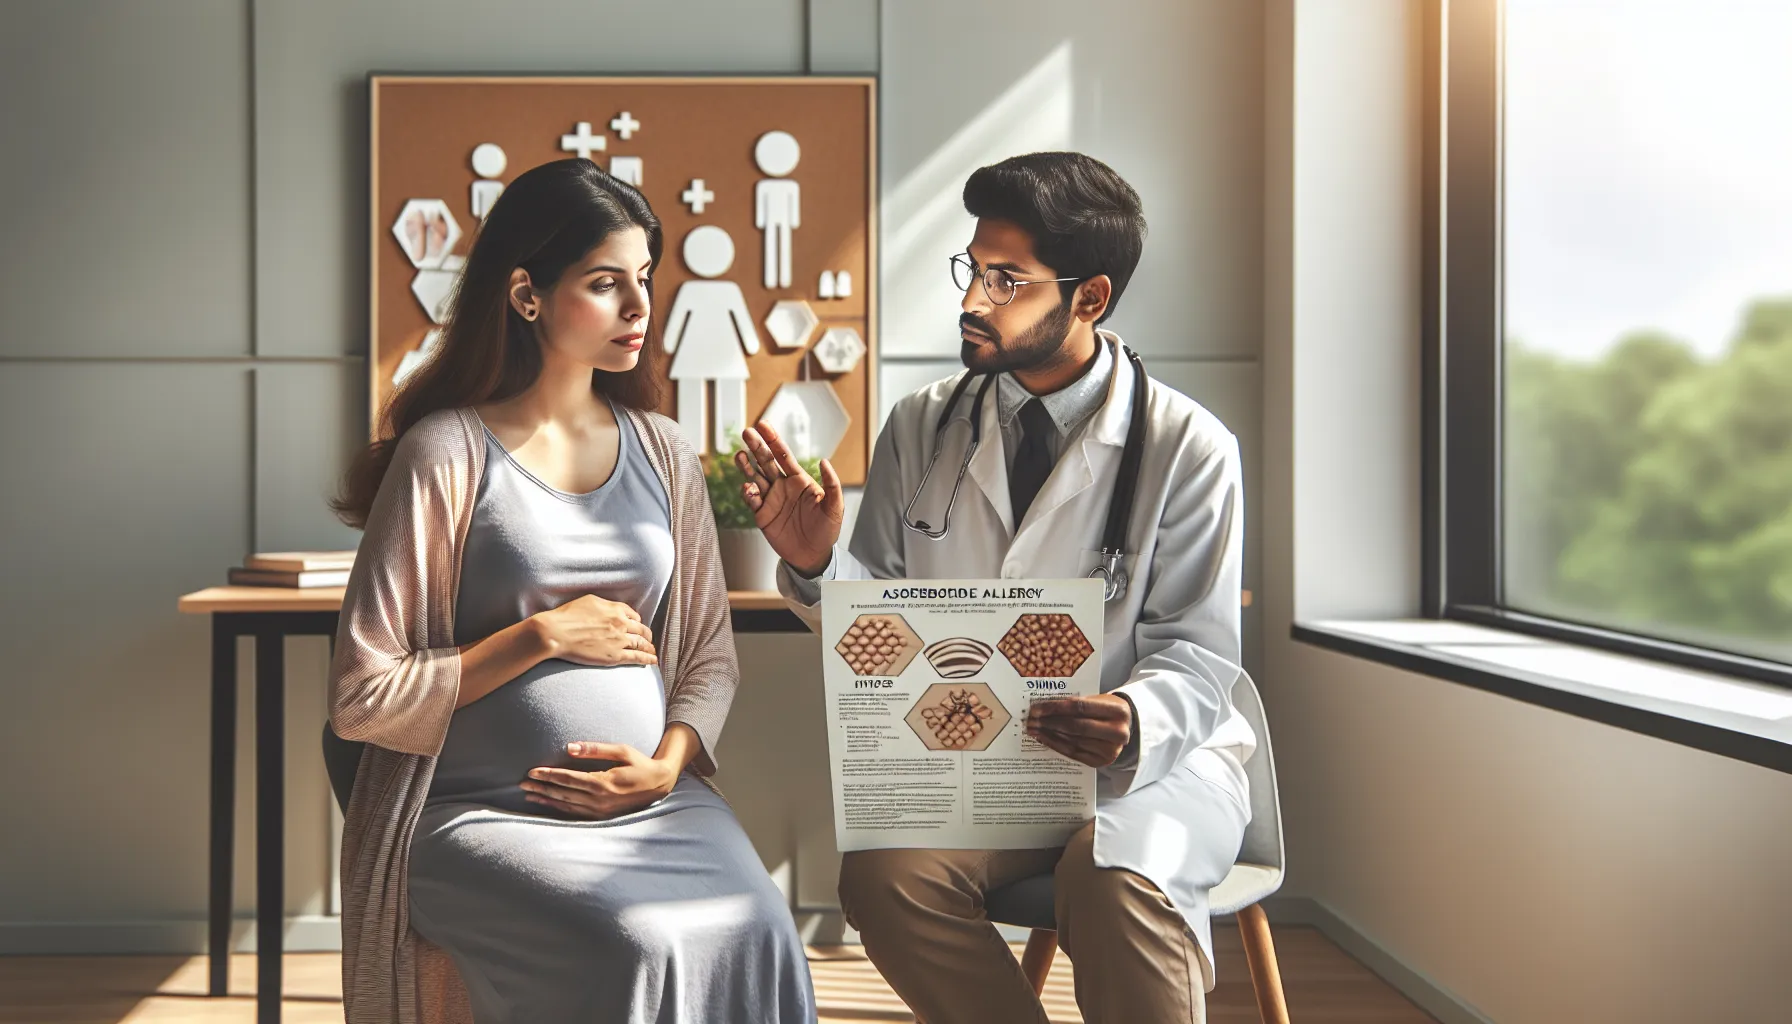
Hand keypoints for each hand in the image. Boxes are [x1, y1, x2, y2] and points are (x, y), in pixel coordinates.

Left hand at [520, 742, 678, 819]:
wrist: (659, 785)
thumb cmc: (640, 763)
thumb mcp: (621, 750)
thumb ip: (595, 749)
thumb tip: (569, 747)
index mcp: (603, 782)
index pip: (568, 779)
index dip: (549, 775)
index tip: (532, 772)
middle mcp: (599, 800)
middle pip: (563, 793)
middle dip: (542, 788)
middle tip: (522, 784)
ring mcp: (601, 811)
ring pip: (567, 806)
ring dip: (547, 800)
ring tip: (529, 795)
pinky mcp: (602, 816)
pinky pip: (575, 814)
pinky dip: (559, 810)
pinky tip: (549, 805)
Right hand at [533, 595, 656, 666]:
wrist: (556, 632)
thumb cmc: (567, 616)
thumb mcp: (589, 601)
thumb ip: (605, 605)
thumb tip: (612, 609)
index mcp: (615, 609)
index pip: (634, 616)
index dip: (636, 622)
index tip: (636, 627)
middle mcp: (621, 623)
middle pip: (641, 630)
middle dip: (646, 635)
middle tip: (648, 639)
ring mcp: (619, 640)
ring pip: (642, 643)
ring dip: (649, 647)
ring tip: (652, 651)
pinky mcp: (615, 656)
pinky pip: (637, 657)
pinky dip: (648, 658)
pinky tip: (653, 660)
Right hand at [736, 421, 844, 576]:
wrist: (813, 555)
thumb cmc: (826, 529)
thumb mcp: (835, 507)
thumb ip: (832, 484)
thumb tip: (824, 461)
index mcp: (799, 480)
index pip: (784, 456)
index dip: (774, 440)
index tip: (764, 425)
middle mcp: (782, 486)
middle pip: (766, 462)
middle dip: (757, 446)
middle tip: (747, 432)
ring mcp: (770, 499)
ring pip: (755, 477)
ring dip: (746, 466)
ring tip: (740, 455)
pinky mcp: (761, 514)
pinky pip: (751, 500)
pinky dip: (748, 492)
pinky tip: (748, 487)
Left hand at [1025, 695, 1133, 767]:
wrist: (1125, 729)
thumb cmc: (1107, 711)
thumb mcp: (1099, 700)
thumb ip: (1078, 703)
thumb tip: (1044, 707)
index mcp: (1118, 711)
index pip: (1080, 707)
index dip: (1055, 707)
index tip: (1036, 707)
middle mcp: (1117, 732)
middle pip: (1075, 726)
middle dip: (1049, 722)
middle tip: (1030, 719)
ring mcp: (1110, 750)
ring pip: (1072, 741)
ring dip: (1049, 734)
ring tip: (1033, 728)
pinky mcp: (1101, 762)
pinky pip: (1073, 753)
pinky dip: (1055, 745)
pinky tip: (1043, 738)